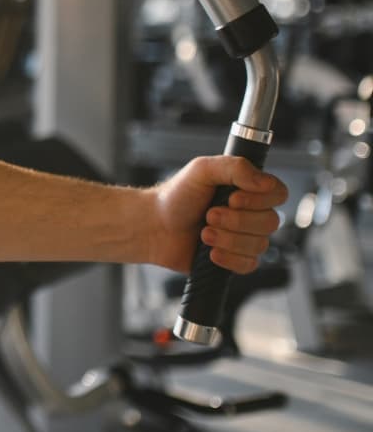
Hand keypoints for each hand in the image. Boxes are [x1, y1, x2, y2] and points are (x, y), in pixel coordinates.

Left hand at [148, 156, 288, 273]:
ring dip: (228, 238)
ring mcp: (244, 237)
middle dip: (236, 220)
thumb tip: (264, 181)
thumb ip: (235, 167)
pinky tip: (210, 252)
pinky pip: (249, 264)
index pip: (279, 194)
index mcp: (248, 190)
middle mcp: (251, 213)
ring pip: (259, 245)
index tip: (232, 198)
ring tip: (204, 232)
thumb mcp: (202, 169)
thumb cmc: (176, 196)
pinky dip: (228, 257)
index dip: (260, 199)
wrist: (153, 226)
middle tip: (209, 214)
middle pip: (271, 222)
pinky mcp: (235, 259)